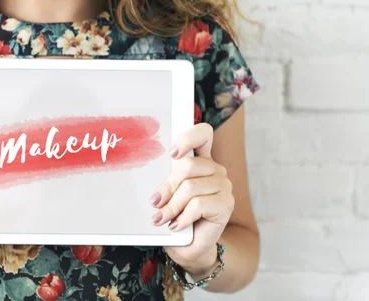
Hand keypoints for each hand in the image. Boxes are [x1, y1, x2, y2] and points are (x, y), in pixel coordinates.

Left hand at [149, 123, 233, 275]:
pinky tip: (177, 225)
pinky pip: (198, 204)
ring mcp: (223, 186)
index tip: (172, 153)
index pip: (203, 134)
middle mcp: (215, 169)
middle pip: (188, 166)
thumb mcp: (168, 195)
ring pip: (190, 188)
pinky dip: (183, 217)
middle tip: (155, 203)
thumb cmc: (176, 216)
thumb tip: (154, 182)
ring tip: (162, 218)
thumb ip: (166, 181)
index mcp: (200, 160)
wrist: (189, 246)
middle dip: (167, 186)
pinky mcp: (226, 203)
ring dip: (172, 206)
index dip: (188, 138)